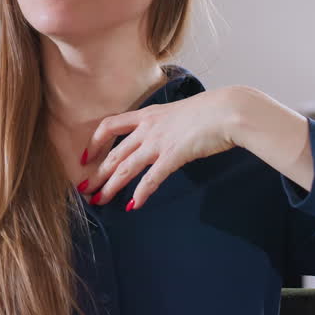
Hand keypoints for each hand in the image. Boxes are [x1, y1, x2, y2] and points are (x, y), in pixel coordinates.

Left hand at [80, 85, 313, 209]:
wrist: (230, 110)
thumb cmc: (212, 111)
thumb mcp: (180, 113)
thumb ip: (168, 125)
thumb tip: (165, 138)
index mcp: (148, 114)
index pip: (109, 126)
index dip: (94, 142)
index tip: (85, 157)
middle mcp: (148, 128)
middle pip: (114, 153)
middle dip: (97, 174)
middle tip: (85, 190)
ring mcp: (159, 142)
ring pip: (126, 167)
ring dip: (111, 186)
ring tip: (99, 201)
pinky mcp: (173, 155)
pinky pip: (151, 178)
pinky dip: (141, 192)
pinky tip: (133, 205)